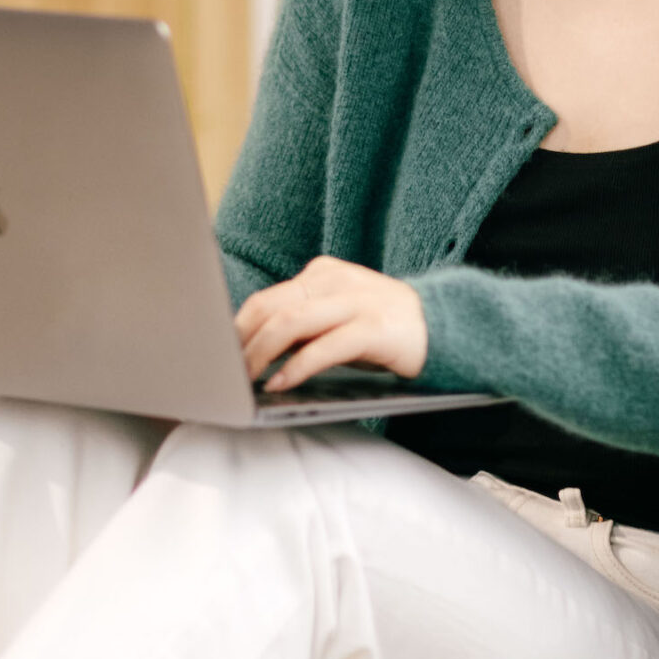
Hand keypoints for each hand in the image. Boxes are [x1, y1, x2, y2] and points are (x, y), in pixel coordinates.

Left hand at [236, 256, 427, 391]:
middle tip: (223, 374)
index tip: (216, 357)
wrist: (442, 326)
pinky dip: (297, 367)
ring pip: (291, 324)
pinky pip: (326, 346)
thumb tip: (250, 351)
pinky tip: (282, 384)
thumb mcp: (336, 318)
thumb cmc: (379, 329)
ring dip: (260, 355)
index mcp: (321, 275)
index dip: (236, 330)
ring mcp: (356, 302)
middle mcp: (335, 281)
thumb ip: (302, 325)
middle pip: (271, 308)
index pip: (266, 299)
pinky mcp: (375, 327)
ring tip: (245, 381)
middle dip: (241, 344)